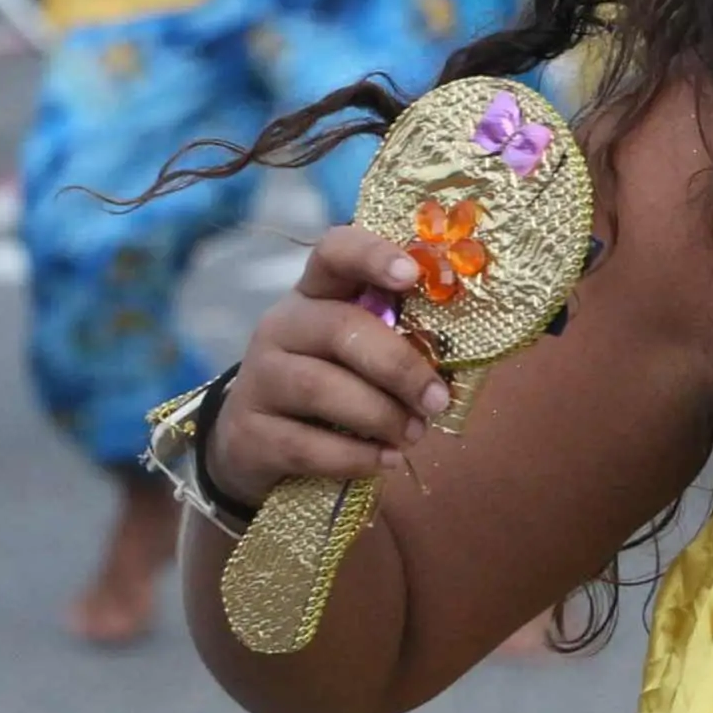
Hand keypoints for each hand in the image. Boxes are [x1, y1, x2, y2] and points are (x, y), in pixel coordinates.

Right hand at [208, 226, 454, 505]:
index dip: (372, 255)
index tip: (412, 275)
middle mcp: (281, 326)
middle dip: (399, 366)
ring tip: (414, 435)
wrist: (254, 443)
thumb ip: (401, 340)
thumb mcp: (360, 353)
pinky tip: (384, 460)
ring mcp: (258, 378)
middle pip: (340, 328)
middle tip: (437, 400)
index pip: (334, 252)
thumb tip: (464, 355)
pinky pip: (305, 444)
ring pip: (321, 388)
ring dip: (381, 415)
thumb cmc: (332, 384)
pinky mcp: (248, 431)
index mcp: (316, 294)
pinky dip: (354, 456)